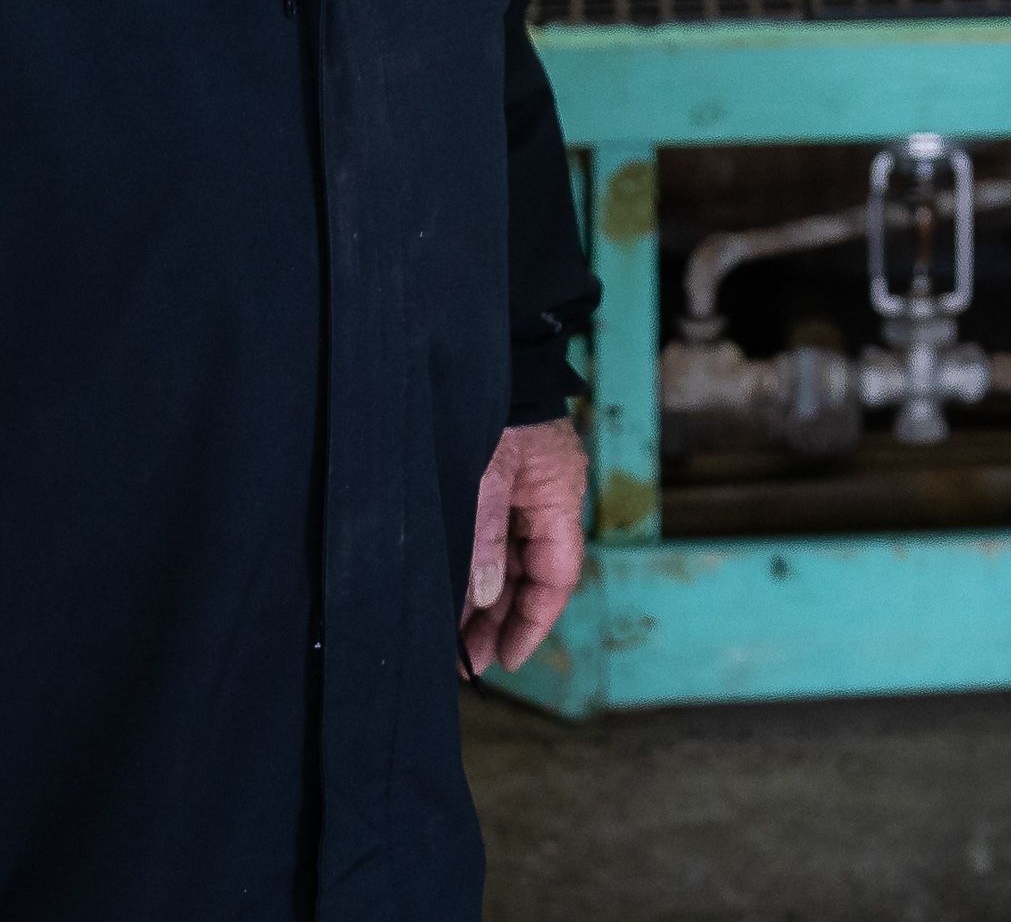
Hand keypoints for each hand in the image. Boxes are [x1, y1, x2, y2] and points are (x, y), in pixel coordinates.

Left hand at [464, 416, 589, 680]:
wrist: (487, 346)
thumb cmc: (492, 400)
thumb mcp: (485, 472)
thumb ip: (485, 536)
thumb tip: (486, 595)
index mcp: (558, 494)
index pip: (557, 575)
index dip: (533, 623)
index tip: (505, 659)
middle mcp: (545, 497)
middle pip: (531, 575)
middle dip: (501, 621)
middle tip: (468, 663)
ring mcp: (521, 489)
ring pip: (509, 560)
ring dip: (485, 601)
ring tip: (455, 641)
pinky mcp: (496, 481)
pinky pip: (491, 538)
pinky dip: (475, 569)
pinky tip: (452, 597)